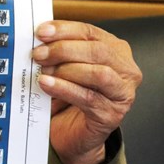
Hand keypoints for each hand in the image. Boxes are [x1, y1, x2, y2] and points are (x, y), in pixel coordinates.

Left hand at [32, 21, 141, 163]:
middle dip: (64, 50)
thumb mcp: (66, 67)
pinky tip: (47, 85)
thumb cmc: (70, 96)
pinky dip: (65, 89)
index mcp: (114, 50)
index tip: (41, 32)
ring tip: (43, 72)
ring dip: (67, 70)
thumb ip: (59, 51)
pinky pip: (89, 98)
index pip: (90, 32)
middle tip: (38, 54)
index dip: (65, 30)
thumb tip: (39, 38)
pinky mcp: (113, 114)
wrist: (73, 133)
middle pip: (97, 50)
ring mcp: (122, 93)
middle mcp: (125, 69)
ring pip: (99, 74)